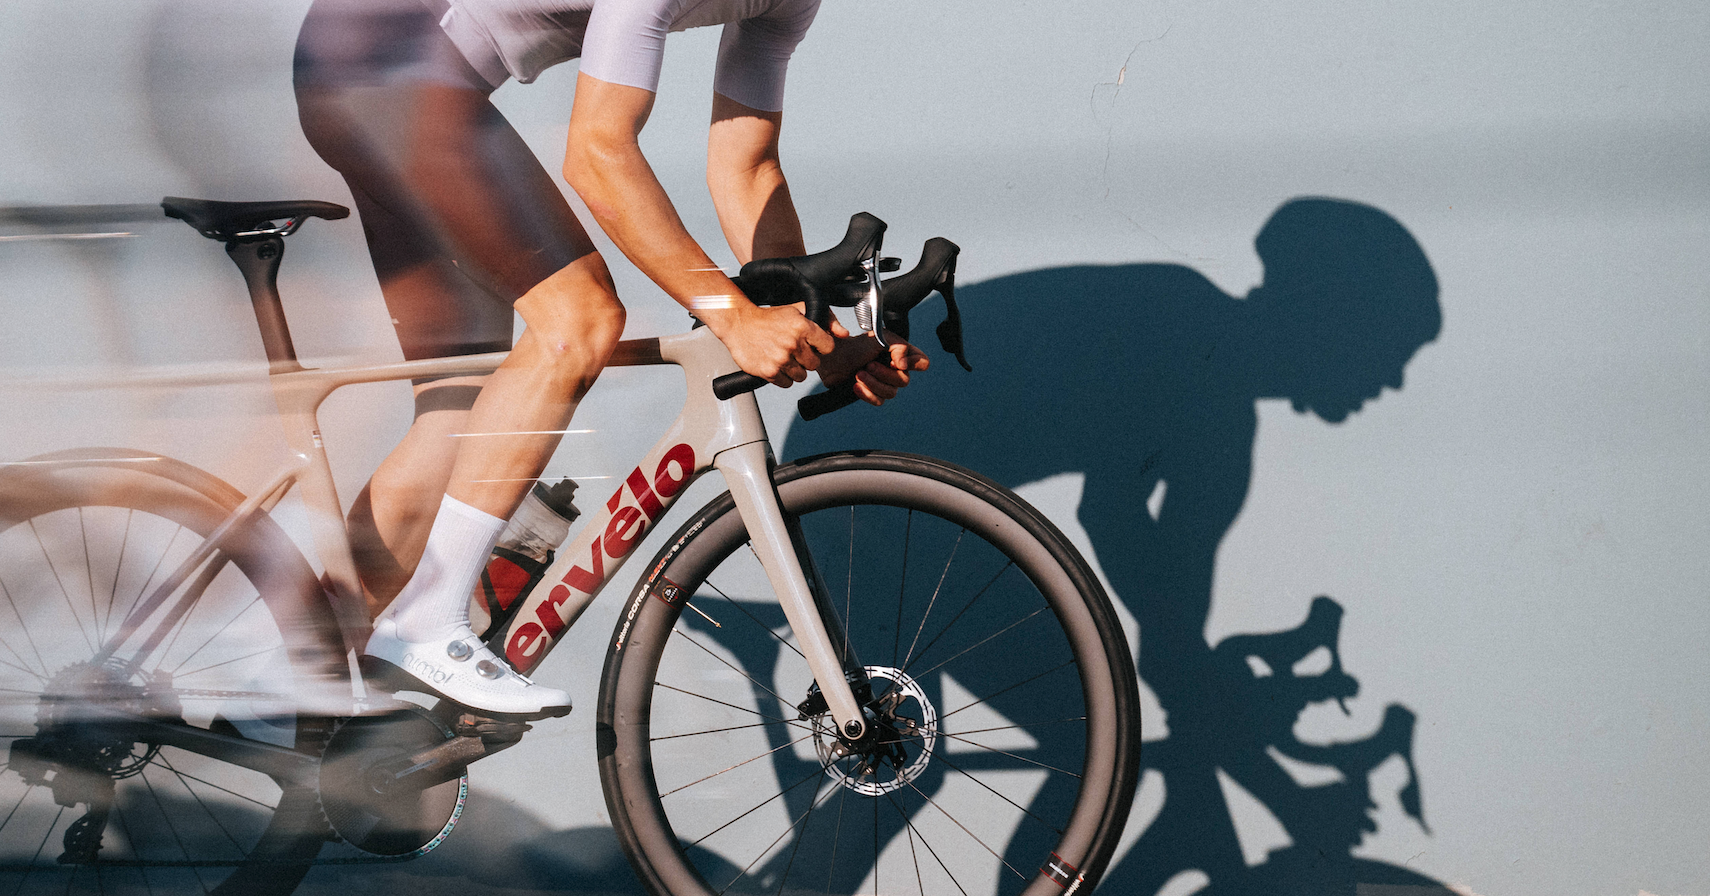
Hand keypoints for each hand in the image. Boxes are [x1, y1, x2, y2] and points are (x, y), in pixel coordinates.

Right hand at [700, 301, 834, 386]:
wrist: (739, 324)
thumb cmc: (769, 318)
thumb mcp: (797, 310)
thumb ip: (825, 319)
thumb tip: (844, 334)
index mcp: (803, 326)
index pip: (828, 347)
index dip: (820, 347)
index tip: (811, 345)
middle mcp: (793, 343)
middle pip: (815, 364)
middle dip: (806, 359)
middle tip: (794, 351)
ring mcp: (781, 359)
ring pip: (801, 376)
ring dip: (794, 370)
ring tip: (783, 357)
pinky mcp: (770, 371)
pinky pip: (786, 384)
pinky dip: (782, 377)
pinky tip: (775, 364)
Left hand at [818, 319, 930, 405]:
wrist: (832, 358)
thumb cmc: (854, 345)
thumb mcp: (878, 337)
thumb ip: (898, 347)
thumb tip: (903, 365)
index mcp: (901, 353)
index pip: (922, 362)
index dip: (916, 364)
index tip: (896, 362)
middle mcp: (896, 369)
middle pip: (904, 380)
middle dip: (884, 374)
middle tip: (868, 365)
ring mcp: (884, 382)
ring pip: (891, 392)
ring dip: (873, 384)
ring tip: (858, 374)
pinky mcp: (872, 393)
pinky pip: (879, 401)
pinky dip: (867, 394)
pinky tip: (856, 386)